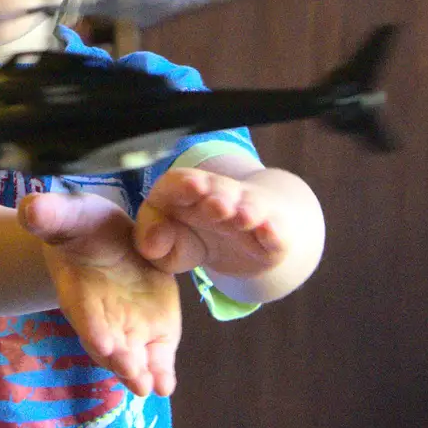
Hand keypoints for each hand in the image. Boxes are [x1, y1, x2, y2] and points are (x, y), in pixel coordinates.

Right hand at [18, 190, 181, 398]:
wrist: (107, 241)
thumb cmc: (81, 226)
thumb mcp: (69, 213)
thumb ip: (50, 214)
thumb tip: (29, 209)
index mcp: (78, 290)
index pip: (84, 312)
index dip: (93, 327)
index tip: (102, 342)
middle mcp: (103, 318)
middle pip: (110, 344)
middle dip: (119, 359)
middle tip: (130, 372)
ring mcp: (129, 329)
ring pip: (133, 357)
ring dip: (140, 373)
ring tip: (148, 386)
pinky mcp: (154, 332)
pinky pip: (157, 357)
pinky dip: (161, 373)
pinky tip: (165, 387)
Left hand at [134, 166, 287, 279]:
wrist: (246, 241)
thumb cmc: (196, 238)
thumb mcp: (170, 245)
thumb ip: (153, 242)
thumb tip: (151, 245)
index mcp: (185, 194)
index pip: (178, 182)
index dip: (183, 185)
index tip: (190, 186)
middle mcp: (219, 197)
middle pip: (218, 190)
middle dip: (218, 196)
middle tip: (217, 207)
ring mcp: (248, 212)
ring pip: (248, 205)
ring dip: (246, 210)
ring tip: (242, 218)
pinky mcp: (272, 234)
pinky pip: (275, 231)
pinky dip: (274, 232)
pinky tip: (270, 232)